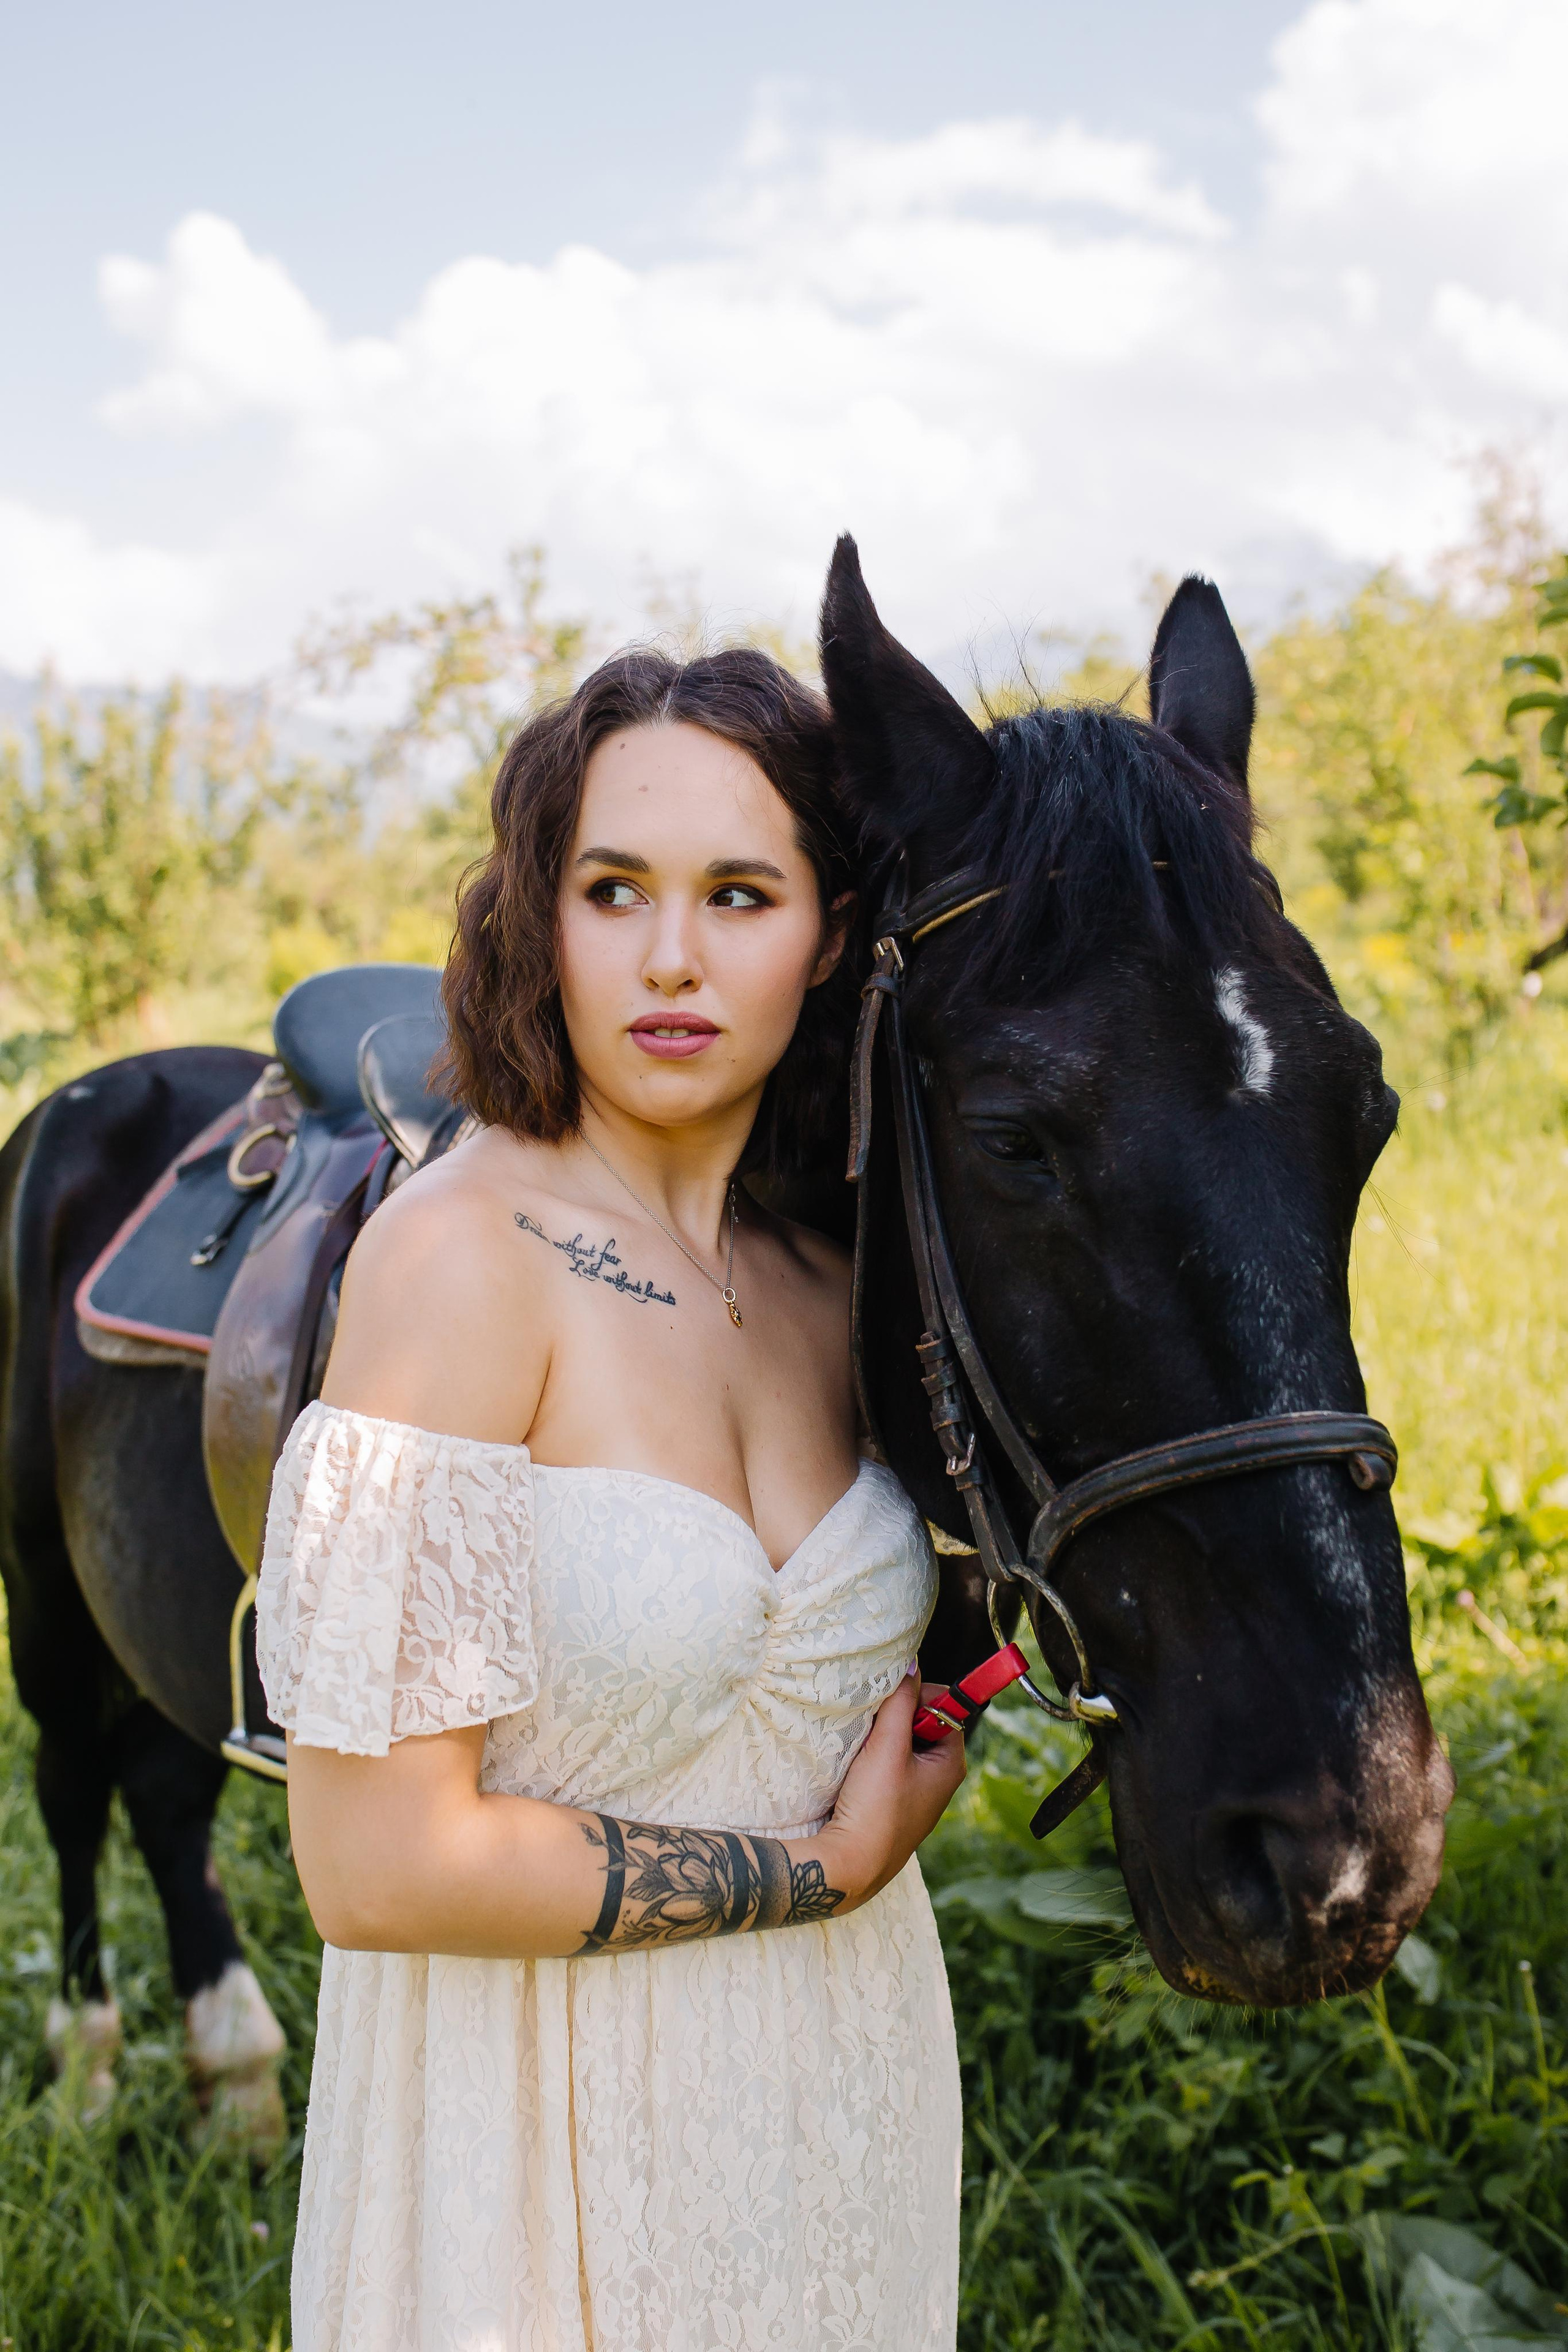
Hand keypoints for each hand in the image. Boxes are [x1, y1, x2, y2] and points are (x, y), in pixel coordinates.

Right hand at [821, 1669, 967, 1909]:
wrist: (850, 1865)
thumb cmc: (877, 1811)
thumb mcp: (888, 1747)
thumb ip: (900, 1701)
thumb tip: (911, 1663)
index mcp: (952, 1763)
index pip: (946, 1706)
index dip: (919, 1697)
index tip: (893, 1703)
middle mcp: (940, 1778)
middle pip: (922, 1722)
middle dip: (896, 1718)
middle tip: (875, 1728)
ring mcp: (916, 1792)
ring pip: (901, 1742)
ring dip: (881, 1737)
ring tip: (863, 1748)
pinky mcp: (894, 1802)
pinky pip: (887, 1763)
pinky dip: (872, 1757)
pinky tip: (857, 1766)